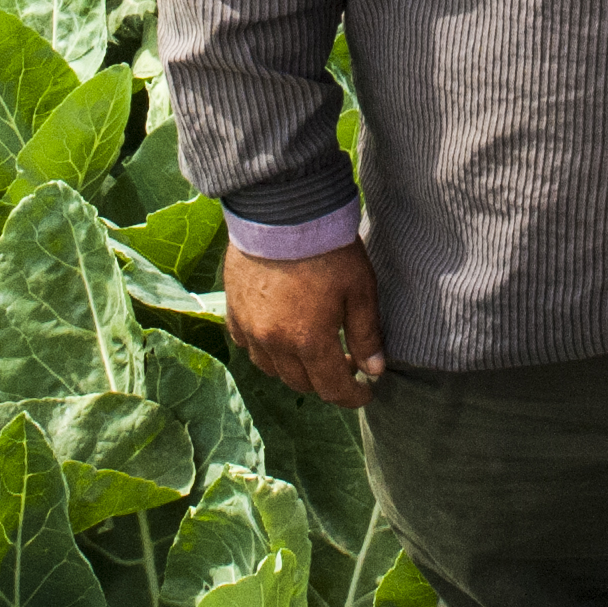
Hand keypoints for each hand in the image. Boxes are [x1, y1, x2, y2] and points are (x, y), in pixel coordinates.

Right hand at [227, 240, 389, 406]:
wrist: (282, 211)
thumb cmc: (328, 249)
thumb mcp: (360, 290)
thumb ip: (366, 335)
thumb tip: (374, 370)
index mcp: (308, 341)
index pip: (332, 388)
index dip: (353, 395)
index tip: (366, 391)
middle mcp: (274, 342)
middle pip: (301, 383)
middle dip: (326, 382)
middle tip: (346, 364)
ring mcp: (249, 327)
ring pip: (271, 368)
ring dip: (294, 369)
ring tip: (312, 351)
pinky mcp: (233, 309)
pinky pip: (246, 344)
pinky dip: (265, 349)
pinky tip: (278, 335)